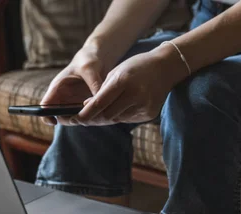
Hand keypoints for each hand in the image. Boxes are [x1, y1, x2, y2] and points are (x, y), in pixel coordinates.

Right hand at [40, 46, 106, 125]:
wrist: (98, 57)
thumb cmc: (88, 59)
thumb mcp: (90, 69)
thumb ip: (93, 84)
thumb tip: (100, 101)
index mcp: (58, 88)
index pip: (45, 105)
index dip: (46, 115)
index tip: (54, 122)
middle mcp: (64, 97)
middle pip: (60, 116)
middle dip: (70, 120)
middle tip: (85, 118)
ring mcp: (74, 102)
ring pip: (74, 118)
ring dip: (83, 120)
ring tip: (95, 115)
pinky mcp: (84, 104)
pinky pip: (86, 116)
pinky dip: (92, 117)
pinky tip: (102, 113)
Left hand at [74, 44, 188, 125]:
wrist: (166, 68)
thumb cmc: (136, 67)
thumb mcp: (116, 73)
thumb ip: (102, 91)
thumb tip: (87, 108)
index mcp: (123, 81)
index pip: (100, 103)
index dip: (85, 114)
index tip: (74, 119)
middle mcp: (135, 95)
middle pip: (107, 115)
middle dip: (94, 118)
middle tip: (82, 118)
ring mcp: (144, 106)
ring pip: (117, 119)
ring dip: (107, 116)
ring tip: (102, 110)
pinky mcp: (149, 114)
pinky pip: (128, 119)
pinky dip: (120, 115)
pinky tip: (122, 107)